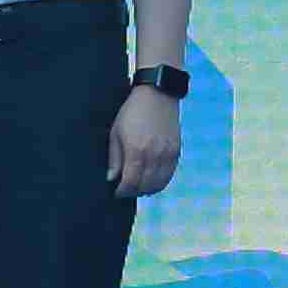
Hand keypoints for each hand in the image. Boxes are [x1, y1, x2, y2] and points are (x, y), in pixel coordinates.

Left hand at [107, 84, 183, 200]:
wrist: (158, 94)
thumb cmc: (132, 111)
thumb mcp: (116, 132)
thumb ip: (114, 158)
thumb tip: (111, 178)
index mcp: (136, 150)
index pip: (130, 183)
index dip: (122, 191)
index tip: (116, 192)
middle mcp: (154, 155)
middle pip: (144, 187)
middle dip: (133, 192)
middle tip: (125, 190)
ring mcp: (167, 154)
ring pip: (158, 184)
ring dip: (147, 190)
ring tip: (138, 186)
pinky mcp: (176, 151)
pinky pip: (168, 175)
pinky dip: (159, 182)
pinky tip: (151, 179)